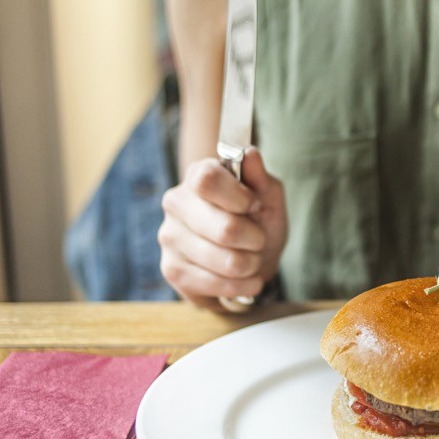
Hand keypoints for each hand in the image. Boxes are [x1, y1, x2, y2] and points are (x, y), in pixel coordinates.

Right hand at [158, 148, 287, 310]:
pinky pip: (214, 283)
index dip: (238, 197)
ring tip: (252, 260)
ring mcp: (169, 237)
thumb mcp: (268, 198)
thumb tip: (250, 153)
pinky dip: (240, 285)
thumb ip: (260, 178)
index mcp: (198, 175)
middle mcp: (176, 202)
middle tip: (258, 240)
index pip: (207, 180)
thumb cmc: (257, 222)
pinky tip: (245, 279)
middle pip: (224, 229)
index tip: (254, 206)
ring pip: (224, 260)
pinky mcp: (171, 270)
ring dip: (251, 264)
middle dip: (255, 239)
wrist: (249, 259)